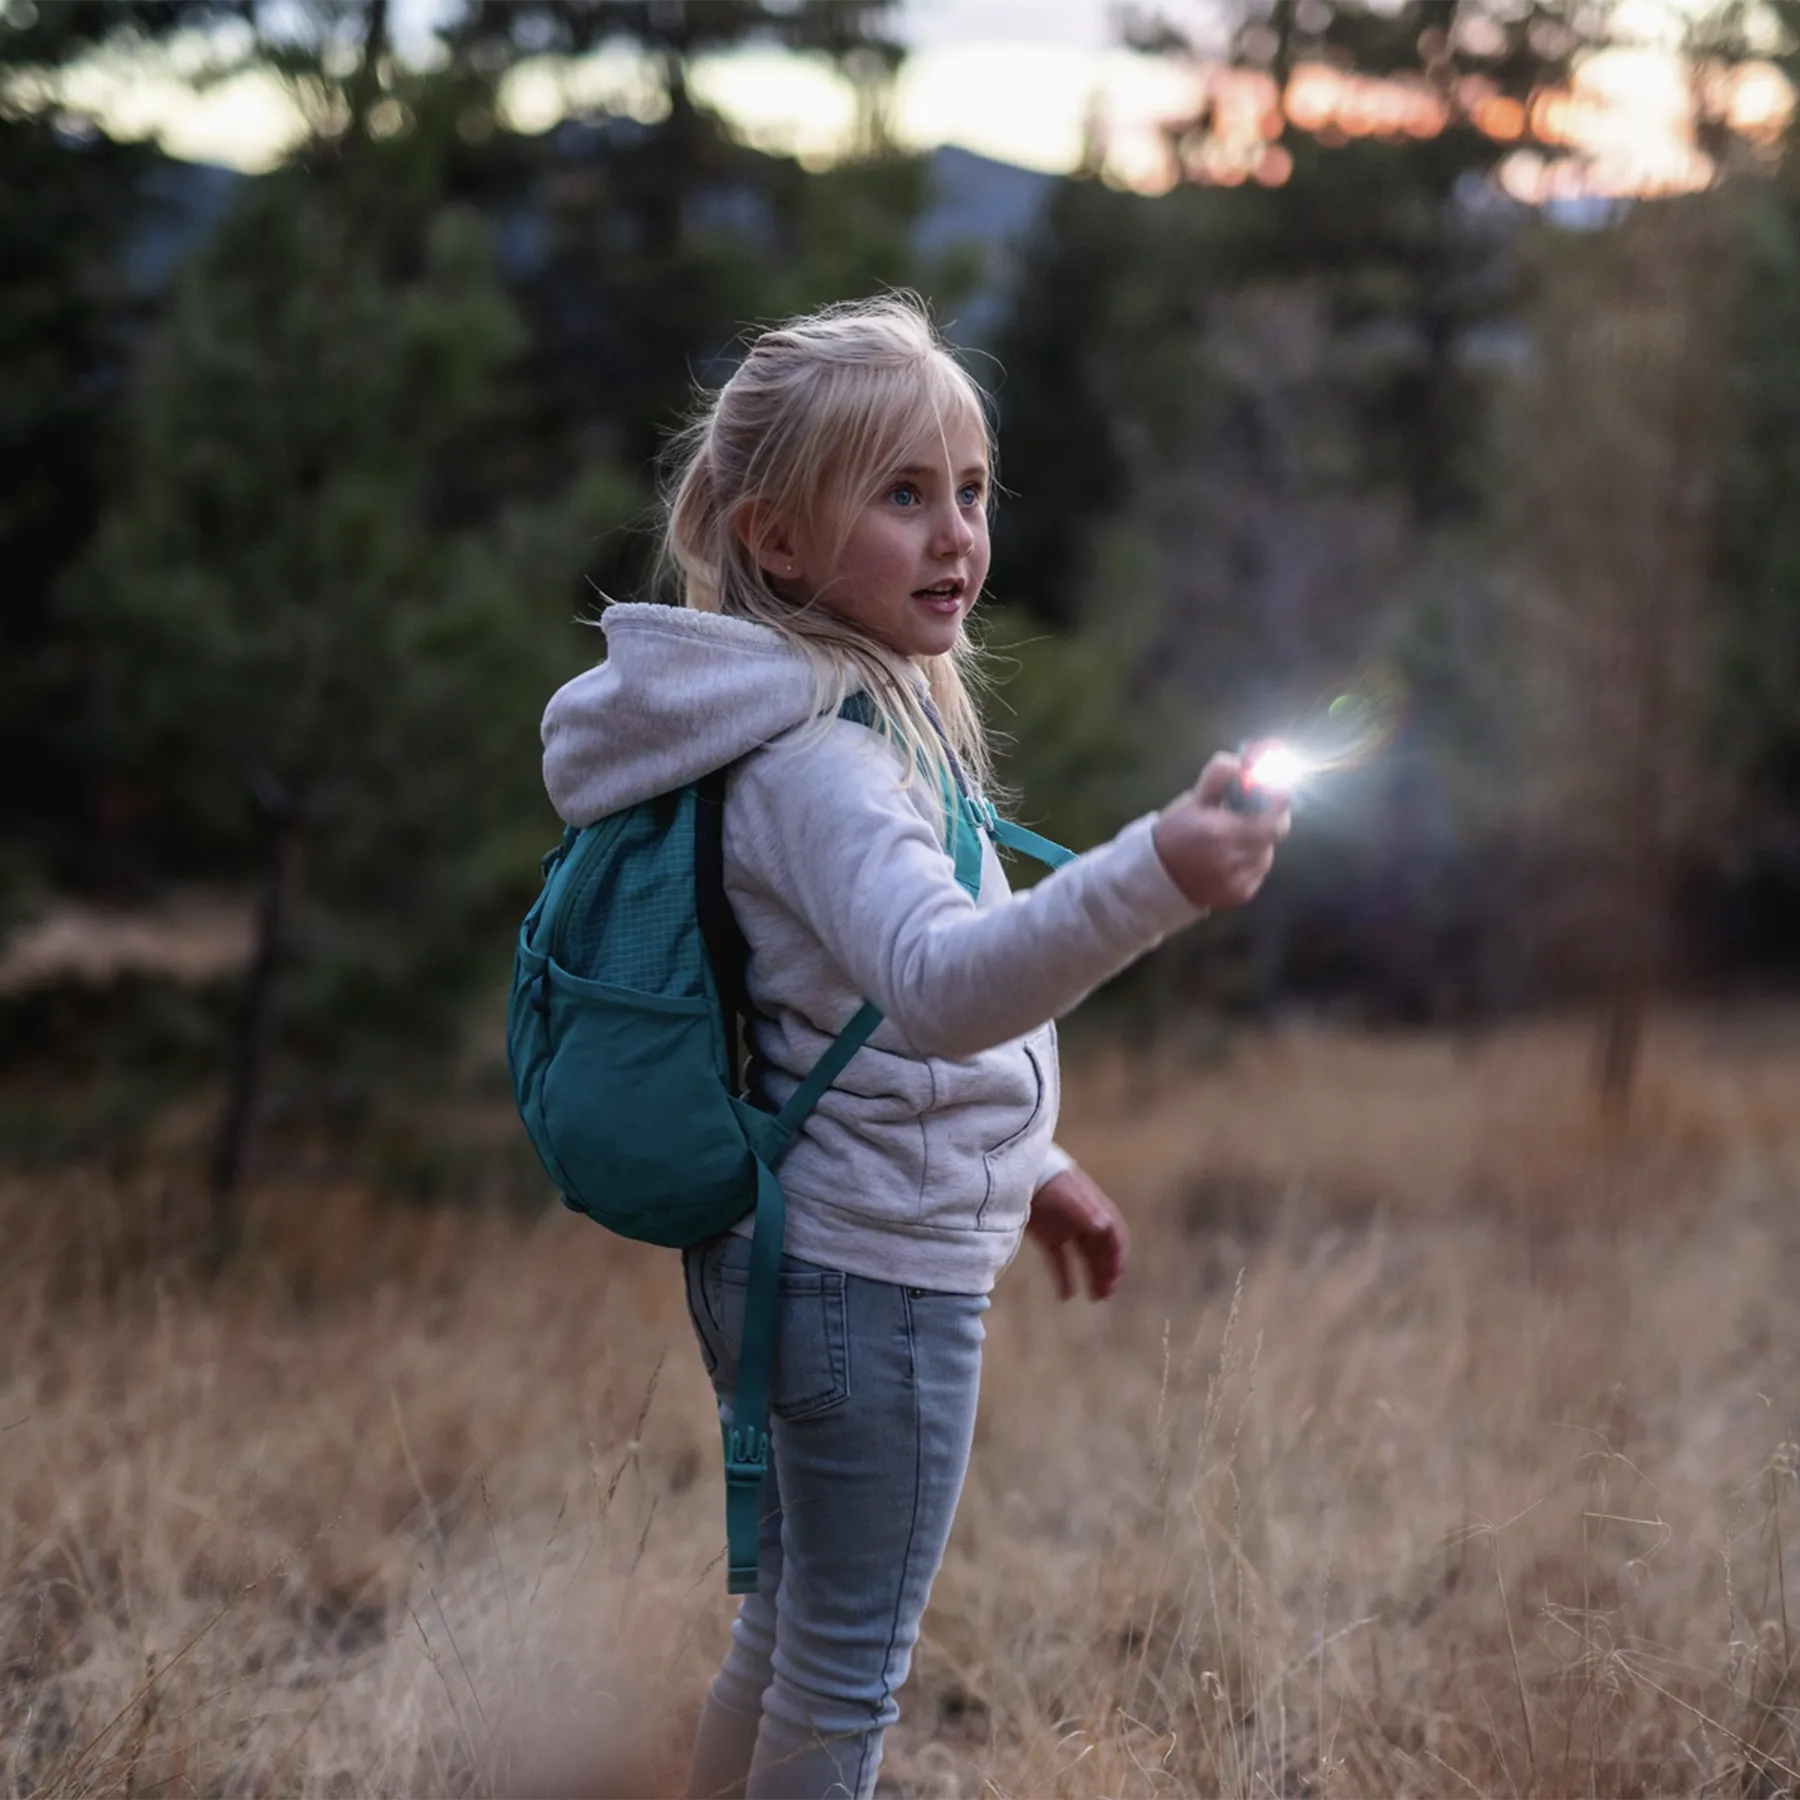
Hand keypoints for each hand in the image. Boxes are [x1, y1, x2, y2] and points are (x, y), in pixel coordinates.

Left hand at [1026, 1166, 1129, 1300]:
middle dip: (1106, 1272)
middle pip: (1101, 1249)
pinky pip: (1060, 1260)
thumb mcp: (1074, 1201)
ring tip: (1094, 1297)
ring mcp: (1065, 1227)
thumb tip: (1108, 1230)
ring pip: (1084, 1256)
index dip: (1118, 1257)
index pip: (1115, 1236)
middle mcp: (1085, 1219)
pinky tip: (1066, 1296)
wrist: (1020, 1172)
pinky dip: (1064, 1277)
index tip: (1116, 1278)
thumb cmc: (1051, 1185)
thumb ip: (1092, 1217)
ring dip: (1091, 1275)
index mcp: (1096, 1209)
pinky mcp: (1046, 1234)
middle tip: (1105, 1295)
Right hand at [1152, 752, 1290, 910]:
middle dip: (1266, 819)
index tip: (1270, 792)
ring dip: (1257, 841)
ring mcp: (1239, 880)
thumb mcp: (1193, 799)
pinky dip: (1250, 862)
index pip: (1272, 816)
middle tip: (1249, 814)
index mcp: (1220, 831)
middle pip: (1274, 833)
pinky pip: (1258, 871)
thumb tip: (1245, 759)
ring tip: (1232, 840)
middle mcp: (1233, 859)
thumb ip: (1219, 776)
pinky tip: (1228, 861)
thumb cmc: (1175, 832)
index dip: (1277, 801)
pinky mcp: (1241, 895)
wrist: (1156, 877)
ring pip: (1267, 852)